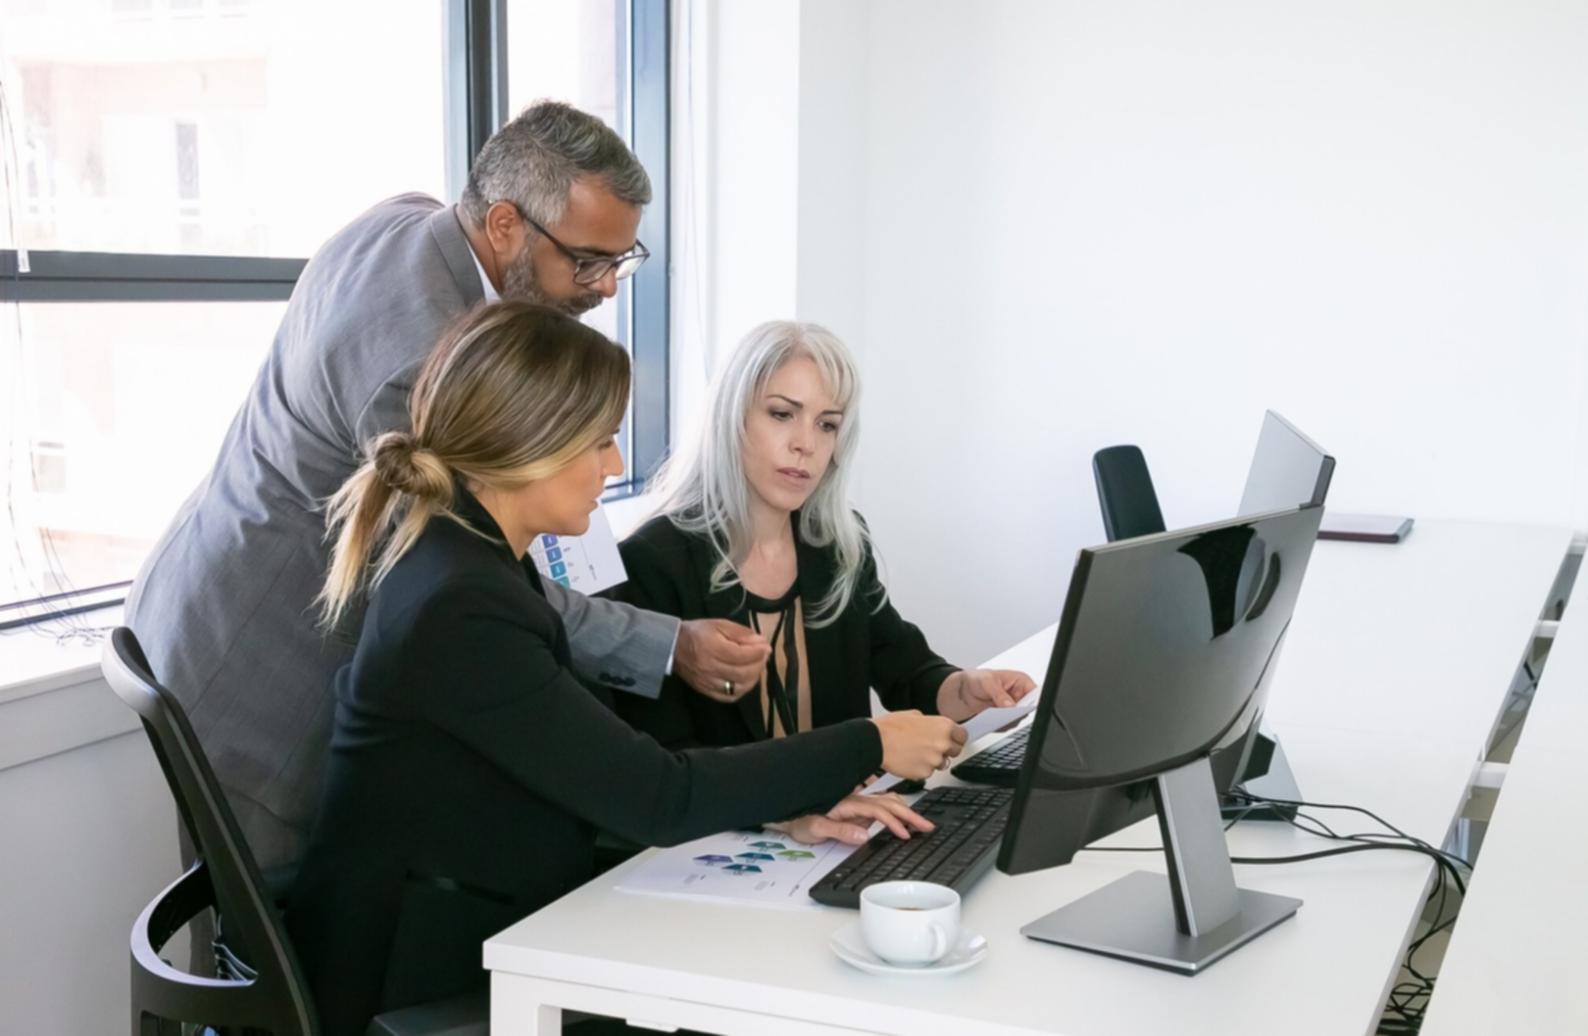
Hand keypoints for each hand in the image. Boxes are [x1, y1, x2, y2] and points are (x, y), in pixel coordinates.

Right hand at [673, 619, 770, 702]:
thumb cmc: (698, 633)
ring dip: (753, 678)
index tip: (766, 646)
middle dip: (759, 664)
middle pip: (743, 673)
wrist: (673, 647)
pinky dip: (742, 690)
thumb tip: (761, 643)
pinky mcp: (706, 691)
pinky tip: (745, 680)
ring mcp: (708, 682)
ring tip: (756, 666)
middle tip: (764, 655)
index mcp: (712, 648)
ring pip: (739, 687)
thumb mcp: (720, 625)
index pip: (742, 655)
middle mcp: (710, 668)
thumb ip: (742, 633)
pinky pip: (730, 697)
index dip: (758, 652)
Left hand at [768, 792, 934, 845]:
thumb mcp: (815, 828)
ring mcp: (858, 804)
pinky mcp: (858, 810)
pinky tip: (904, 818)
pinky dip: (897, 811)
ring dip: (906, 811)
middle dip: (910, 815)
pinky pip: (882, 807)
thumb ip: (839, 831)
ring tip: (921, 823)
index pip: (878, 811)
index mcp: (848, 804)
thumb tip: (863, 835)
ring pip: (888, 803)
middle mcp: (856, 801)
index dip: (893, 822)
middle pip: (889, 804)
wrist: (789, 813)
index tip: (906, 834)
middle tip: (927, 826)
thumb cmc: (800, 820)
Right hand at [871, 710, 966, 779]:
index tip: (952, 740)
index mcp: (943, 726)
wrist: (875, 742)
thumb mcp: (915, 715)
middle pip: (955, 752)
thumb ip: (931, 723)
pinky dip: (920, 769)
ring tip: (915, 752)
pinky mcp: (924, 773)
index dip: (956, 738)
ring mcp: (934, 760)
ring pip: (941, 764)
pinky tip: (909, 760)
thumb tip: (934, 727)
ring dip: (932, 760)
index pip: (963, 736)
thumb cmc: (890, 728)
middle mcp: (943, 744)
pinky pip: (927, 773)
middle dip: (945, 750)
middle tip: (930, 746)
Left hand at [936, 669, 1036, 720]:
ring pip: (1016, 720)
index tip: (1025, 707)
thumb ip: (999, 693)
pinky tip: (989, 721)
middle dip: (1018, 713)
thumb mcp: (986, 681)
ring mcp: (1009, 710)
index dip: (1033, 701)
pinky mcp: (1001, 720)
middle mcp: (1017, 697)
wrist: (956, 692)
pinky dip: (997, 726)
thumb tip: (1010, 705)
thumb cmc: (973, 679)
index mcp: (1020, 682)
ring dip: (1006, 720)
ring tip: (994, 717)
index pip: (1035, 693)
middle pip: (1027, 709)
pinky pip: (1004, 727)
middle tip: (1007, 714)